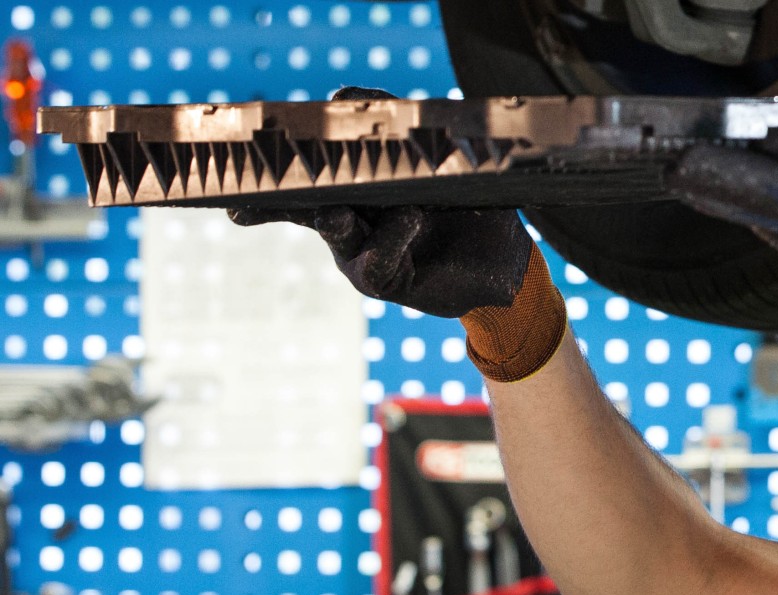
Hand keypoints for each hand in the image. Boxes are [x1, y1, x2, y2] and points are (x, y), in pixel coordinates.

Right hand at [228, 87, 565, 382]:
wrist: (504, 256)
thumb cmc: (466, 197)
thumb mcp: (434, 150)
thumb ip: (391, 121)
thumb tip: (343, 93)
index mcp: (350, 186)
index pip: (303, 171)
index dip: (269, 166)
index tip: (236, 159)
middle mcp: (347, 220)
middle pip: (301, 204)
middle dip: (274, 199)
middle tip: (253, 196)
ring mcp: (362, 252)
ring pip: (334, 234)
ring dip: (334, 219)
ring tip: (338, 211)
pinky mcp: (387, 281)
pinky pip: (375, 262)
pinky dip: (391, 237)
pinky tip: (412, 218)